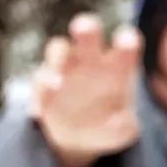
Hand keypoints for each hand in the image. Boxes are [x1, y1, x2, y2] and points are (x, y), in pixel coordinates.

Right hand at [30, 15, 142, 166]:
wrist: (80, 138)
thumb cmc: (108, 127)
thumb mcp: (121, 133)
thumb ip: (124, 128)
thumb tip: (121, 121)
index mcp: (117, 66)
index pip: (126, 45)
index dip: (126, 41)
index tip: (126, 41)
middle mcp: (90, 60)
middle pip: (88, 34)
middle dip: (86, 29)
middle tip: (84, 27)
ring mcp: (65, 69)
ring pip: (57, 49)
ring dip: (56, 59)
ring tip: (58, 83)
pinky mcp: (44, 86)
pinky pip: (39, 83)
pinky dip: (39, 96)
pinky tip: (39, 114)